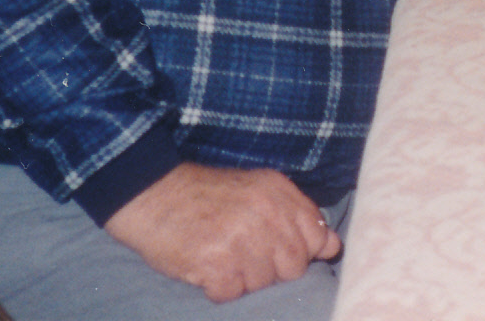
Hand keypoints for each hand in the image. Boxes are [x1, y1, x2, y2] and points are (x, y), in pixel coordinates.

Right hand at [103, 162, 339, 302]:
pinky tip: (206, 266)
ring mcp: (241, 240)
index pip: (316, 237)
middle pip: (293, 268)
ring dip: (242, 279)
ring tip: (221, 256)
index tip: (279, 249)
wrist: (152, 193)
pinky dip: (218, 288)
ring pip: (263, 284)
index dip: (301, 252)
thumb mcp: (257, 190)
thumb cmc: (206, 196)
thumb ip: (296, 216)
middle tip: (242, 253)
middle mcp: (265, 214)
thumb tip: (333, 245)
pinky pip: (232, 294)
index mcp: (278, 193)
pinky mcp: (216, 265)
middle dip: (271, 270)